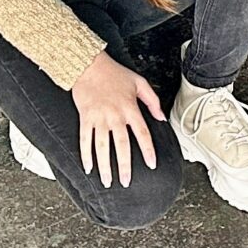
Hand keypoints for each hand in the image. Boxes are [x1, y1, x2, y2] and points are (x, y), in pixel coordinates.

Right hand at [69, 51, 163, 186]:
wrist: (89, 65)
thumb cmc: (114, 73)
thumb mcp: (139, 82)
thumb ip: (153, 100)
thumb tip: (162, 117)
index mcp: (130, 108)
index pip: (142, 133)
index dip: (148, 150)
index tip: (151, 164)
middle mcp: (115, 115)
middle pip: (121, 146)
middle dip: (124, 166)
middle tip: (127, 181)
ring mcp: (99, 118)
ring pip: (102, 147)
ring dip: (105, 166)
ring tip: (108, 181)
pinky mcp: (85, 118)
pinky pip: (85, 140)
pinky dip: (85, 156)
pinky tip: (88, 168)